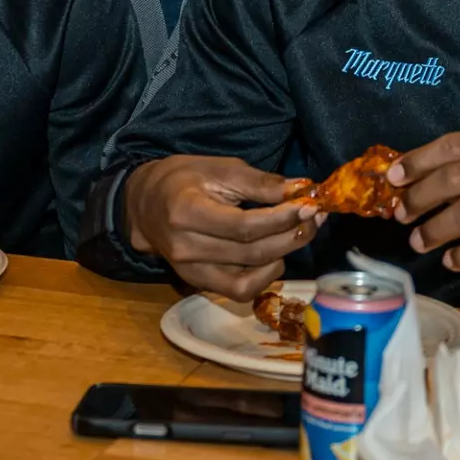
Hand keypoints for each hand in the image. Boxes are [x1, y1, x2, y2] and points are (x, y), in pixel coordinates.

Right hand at [124, 155, 322, 300]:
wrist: (144, 204)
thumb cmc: (183, 179)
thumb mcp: (219, 168)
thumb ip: (259, 182)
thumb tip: (300, 189)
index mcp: (186, 212)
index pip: (243, 226)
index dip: (281, 219)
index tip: (309, 205)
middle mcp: (186, 248)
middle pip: (251, 253)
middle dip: (291, 235)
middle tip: (315, 217)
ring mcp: (190, 272)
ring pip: (249, 278)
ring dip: (283, 256)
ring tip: (300, 233)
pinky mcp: (197, 283)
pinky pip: (238, 291)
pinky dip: (264, 277)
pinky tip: (276, 256)